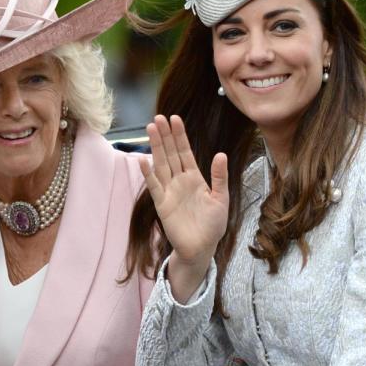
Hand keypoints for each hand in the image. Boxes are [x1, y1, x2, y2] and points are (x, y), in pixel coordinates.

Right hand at [138, 115, 228, 289]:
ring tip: (150, 129)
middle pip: (170, 153)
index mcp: (195, 178)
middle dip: (165, 136)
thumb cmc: (212, 225)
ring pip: (161, 164)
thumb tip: (220, 154)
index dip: (180, 136)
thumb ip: (219, 177)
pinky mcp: (162, 204)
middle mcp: (180, 181)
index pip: (185, 152)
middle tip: (158, 118)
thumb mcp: (221, 199)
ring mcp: (169, 191)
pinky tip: (143, 160)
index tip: (174, 119)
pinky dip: (148, 173)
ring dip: (156, 147)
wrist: (202, 248)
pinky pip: (154, 186)